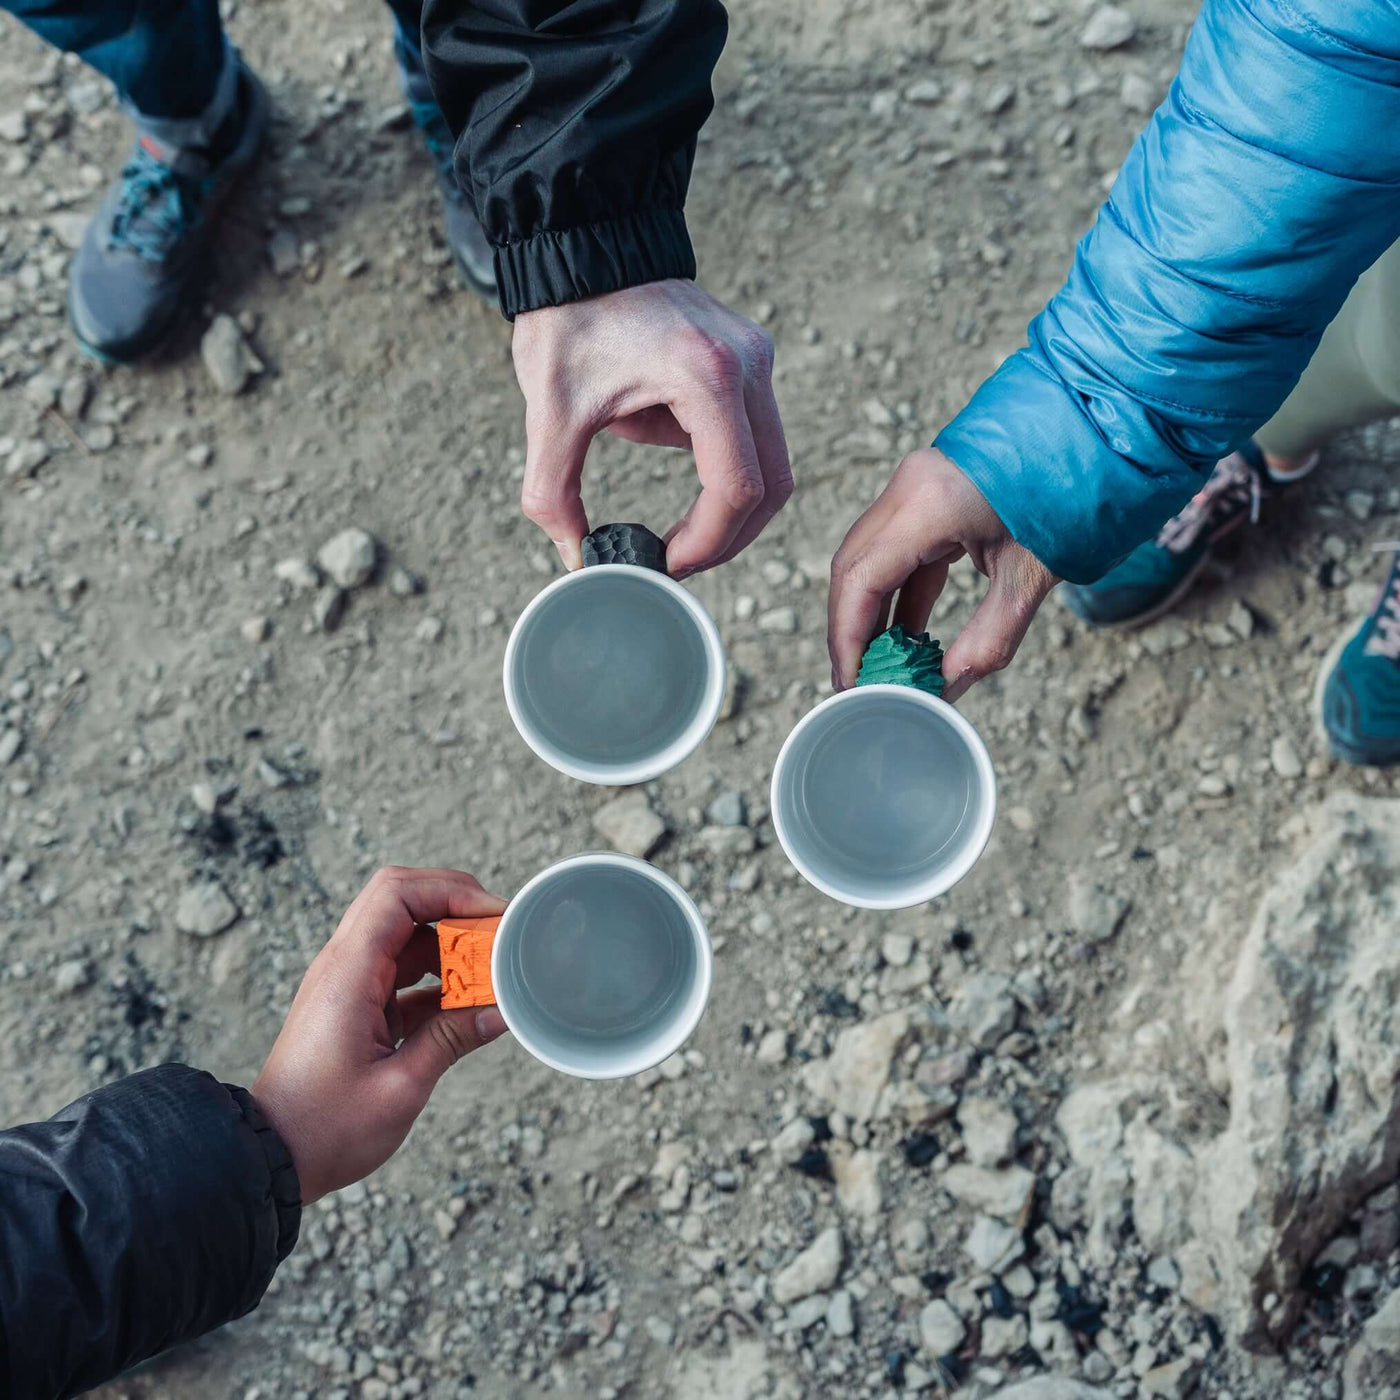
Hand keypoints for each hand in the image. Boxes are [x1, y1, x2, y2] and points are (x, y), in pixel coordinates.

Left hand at [252, 867, 507, 1203]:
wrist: (269, 1156)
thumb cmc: (324, 1129)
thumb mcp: (400, 1088)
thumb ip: (452, 1040)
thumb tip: (501, 1011)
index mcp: (349, 974)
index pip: (398, 895)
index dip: (451, 891)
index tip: (494, 915)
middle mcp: (344, 966)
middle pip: (401, 899)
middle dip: (454, 903)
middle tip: (497, 929)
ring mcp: (348, 983)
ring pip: (406, 933)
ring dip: (450, 943)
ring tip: (490, 970)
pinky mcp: (355, 1004)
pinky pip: (402, 969)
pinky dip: (438, 976)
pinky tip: (468, 1003)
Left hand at [511, 279, 791, 577]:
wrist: (583, 243)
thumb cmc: (568, 318)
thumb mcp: (551, 413)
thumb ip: (554, 494)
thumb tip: (574, 559)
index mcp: (706, 376)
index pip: (737, 488)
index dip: (708, 542)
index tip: (668, 562)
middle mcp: (747, 364)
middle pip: (772, 484)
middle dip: (728, 537)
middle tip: (681, 561)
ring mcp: (756, 358)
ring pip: (773, 464)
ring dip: (731, 507)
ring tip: (682, 531)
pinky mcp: (751, 358)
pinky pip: (757, 435)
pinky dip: (727, 470)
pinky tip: (685, 477)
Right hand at [828, 447, 1057, 702]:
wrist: (1097, 436)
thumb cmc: (1071, 495)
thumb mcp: (1031, 575)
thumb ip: (989, 637)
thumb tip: (949, 688)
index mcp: (930, 502)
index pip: (862, 579)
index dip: (848, 638)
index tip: (853, 683)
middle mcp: (910, 487)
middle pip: (852, 568)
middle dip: (850, 630)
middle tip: (859, 681)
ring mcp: (916, 486)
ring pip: (869, 558)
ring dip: (870, 613)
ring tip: (880, 665)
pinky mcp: (929, 493)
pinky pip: (897, 549)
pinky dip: (898, 593)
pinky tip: (906, 634)